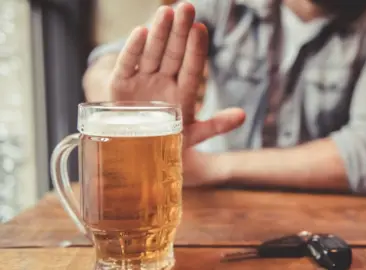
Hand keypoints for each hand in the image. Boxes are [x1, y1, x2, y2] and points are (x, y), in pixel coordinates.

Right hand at [109, 3, 244, 182]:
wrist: (135, 156)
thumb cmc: (166, 144)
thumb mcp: (192, 136)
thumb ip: (215, 126)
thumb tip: (242, 116)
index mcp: (182, 93)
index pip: (191, 67)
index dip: (196, 49)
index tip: (201, 29)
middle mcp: (163, 82)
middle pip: (173, 54)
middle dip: (179, 32)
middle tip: (187, 7)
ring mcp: (142, 81)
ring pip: (152, 54)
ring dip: (159, 34)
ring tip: (166, 12)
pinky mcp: (120, 85)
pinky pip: (128, 65)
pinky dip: (133, 50)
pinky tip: (141, 32)